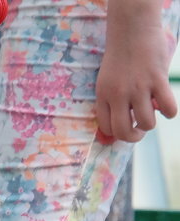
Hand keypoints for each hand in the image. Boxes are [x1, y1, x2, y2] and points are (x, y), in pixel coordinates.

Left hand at [96, 5, 176, 142]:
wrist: (132, 30)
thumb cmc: (120, 57)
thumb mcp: (106, 81)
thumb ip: (112, 101)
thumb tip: (123, 123)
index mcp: (103, 96)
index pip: (107, 128)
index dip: (117, 133)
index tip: (126, 128)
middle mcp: (119, 95)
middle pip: (123, 131)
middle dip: (133, 137)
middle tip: (140, 131)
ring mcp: (138, 87)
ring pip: (146, 122)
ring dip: (151, 124)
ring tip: (152, 114)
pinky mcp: (157, 79)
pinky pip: (167, 106)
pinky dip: (170, 112)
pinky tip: (168, 108)